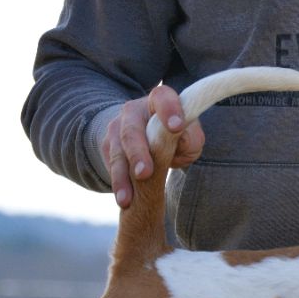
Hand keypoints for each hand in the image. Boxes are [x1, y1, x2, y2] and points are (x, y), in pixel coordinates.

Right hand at [100, 85, 204, 207]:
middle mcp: (133, 111)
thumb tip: (181, 140)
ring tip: (127, 198)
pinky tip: (123, 199)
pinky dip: (118, 184)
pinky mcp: (108, 147)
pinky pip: (111, 166)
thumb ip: (190, 136)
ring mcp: (117, 129)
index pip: (162, 98)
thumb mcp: (190, 134)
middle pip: (132, 130)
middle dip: (138, 153)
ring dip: (122, 177)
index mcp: (159, 100)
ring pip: (118, 153)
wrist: (149, 134)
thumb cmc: (178, 134)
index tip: (177, 127)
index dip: (169, 110)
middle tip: (144, 173)